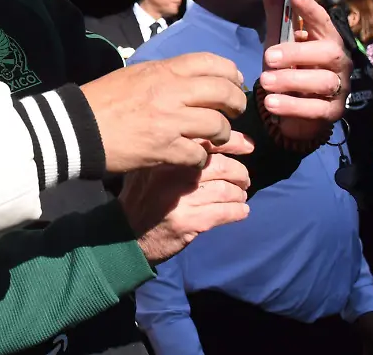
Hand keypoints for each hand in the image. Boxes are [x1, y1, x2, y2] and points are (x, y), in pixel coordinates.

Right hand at [82, 52, 247, 171]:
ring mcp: (169, 121)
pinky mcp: (164, 149)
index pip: (211, 63)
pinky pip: (199, 154)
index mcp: (163, 71)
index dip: (230, 73)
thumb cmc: (103, 100)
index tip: (234, 83)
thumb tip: (192, 77)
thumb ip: (165, 75)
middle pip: (223, 92)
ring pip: (217, 126)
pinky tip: (193, 157)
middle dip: (236, 103)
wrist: (76, 128)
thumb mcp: (134, 75)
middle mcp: (171, 92)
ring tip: (216, 139)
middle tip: (233, 112)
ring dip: (223, 134)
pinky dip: (200, 157)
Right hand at [119, 135, 254, 263]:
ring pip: (227, 190)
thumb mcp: (151, 165)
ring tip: (240, 196)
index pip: (208, 141)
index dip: (234, 142)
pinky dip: (239, 211)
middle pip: (223, 166)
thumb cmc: (142, 195)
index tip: (247, 145)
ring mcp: (182, 198)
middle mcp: (174, 173)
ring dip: (240, 194)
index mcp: (167, 155)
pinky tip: (240, 211)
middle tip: (244, 179)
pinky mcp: (190, 221)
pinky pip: (226, 213)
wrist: (124, 233)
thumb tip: (216, 140)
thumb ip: (177, 152)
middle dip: (240, 173)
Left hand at [259, 0, 350, 141]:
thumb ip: (275, 9)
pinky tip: (271, 103)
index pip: (322, 21)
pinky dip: (293, 106)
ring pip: (322, 81)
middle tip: (269, 56)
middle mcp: (337, 61)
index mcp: (325, 39)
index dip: (310, 9)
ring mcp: (337, 87)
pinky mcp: (331, 111)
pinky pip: (317, 109)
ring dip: (292, 80)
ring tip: (264, 81)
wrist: (292, 110)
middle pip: (327, 52)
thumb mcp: (278, 39)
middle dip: (298, 53)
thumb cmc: (289, 69)